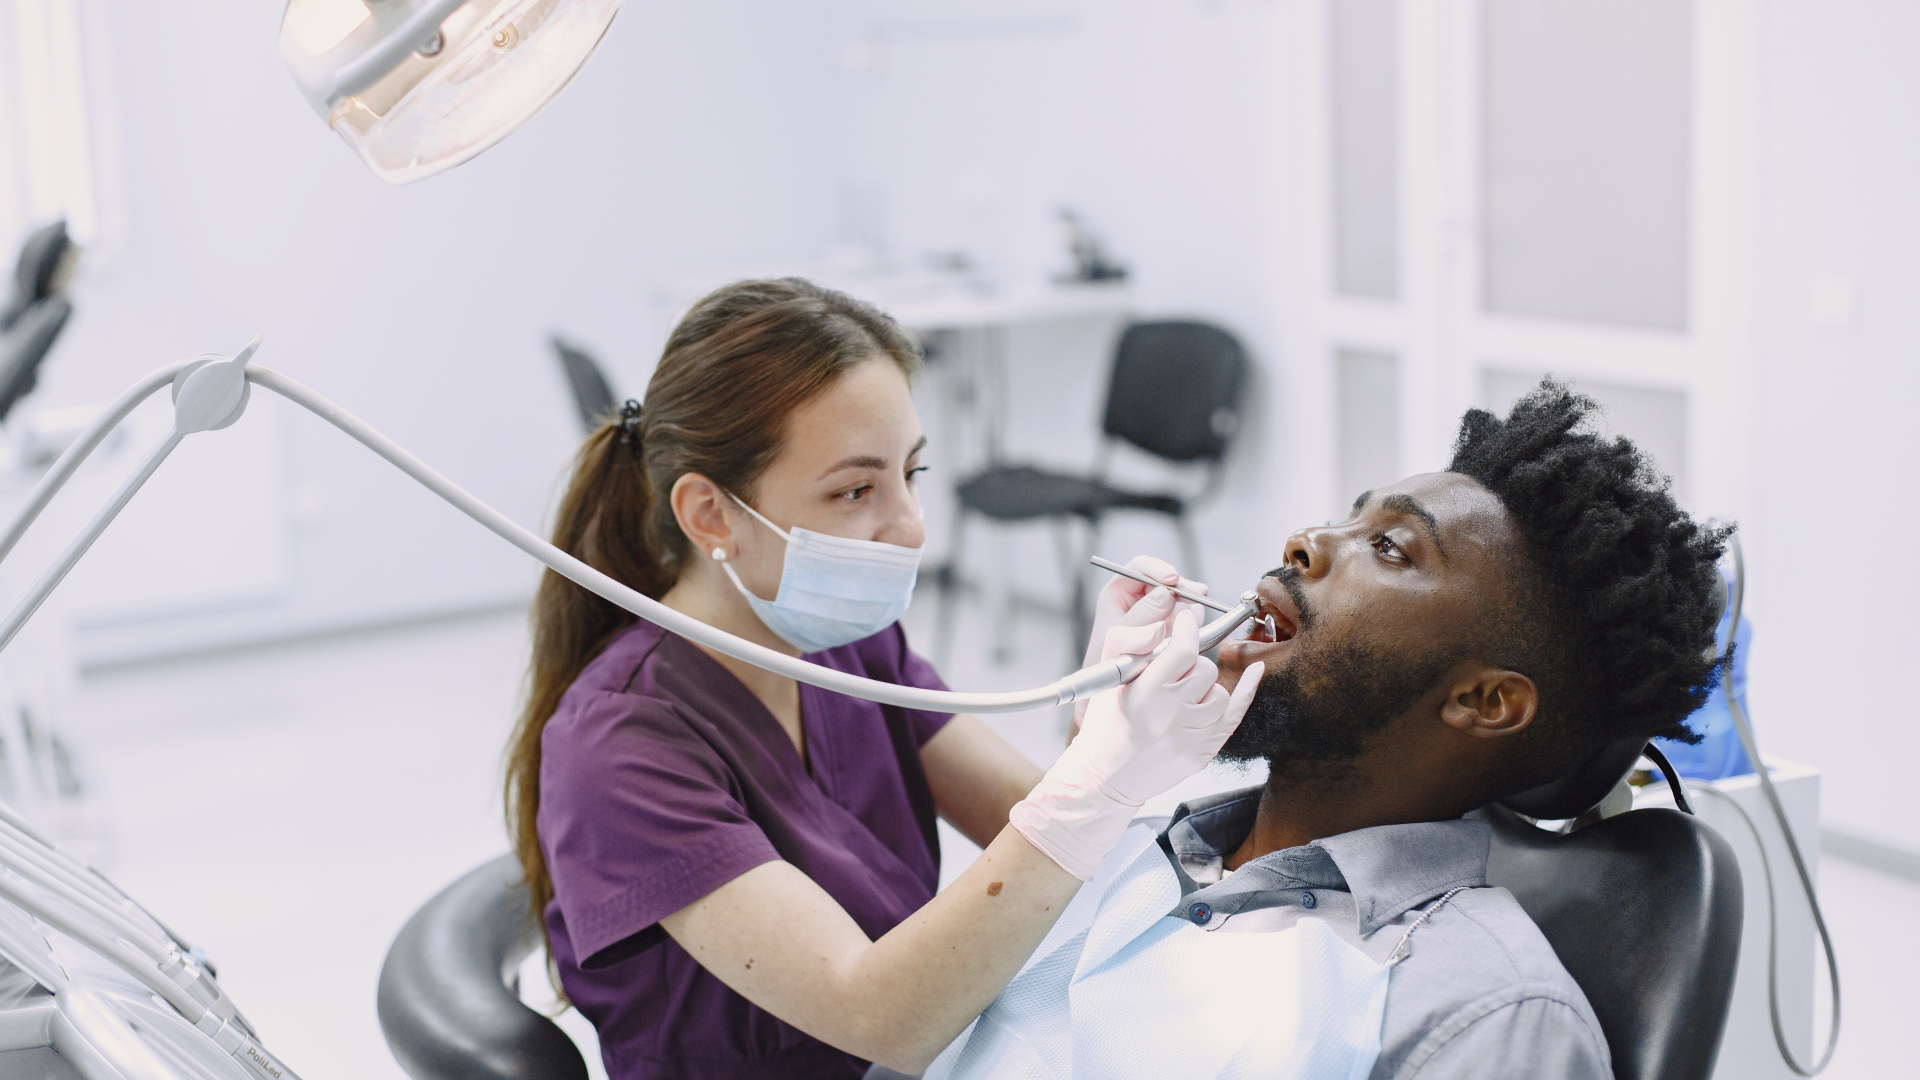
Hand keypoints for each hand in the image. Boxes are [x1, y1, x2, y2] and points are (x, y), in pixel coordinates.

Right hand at [1075, 611, 1262, 804]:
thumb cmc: (1103, 727)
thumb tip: (1166, 625)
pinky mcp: (1201, 754)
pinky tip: (1254, 672)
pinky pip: (1234, 716)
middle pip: (1205, 670)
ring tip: (1182, 696)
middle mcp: (1170, 716)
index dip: (1187, 629)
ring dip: (1204, 688)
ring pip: (1219, 693)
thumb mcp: (1108, 680)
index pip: (1183, 650)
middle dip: (1190, 664)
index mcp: (1145, 694)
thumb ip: (1132, 645)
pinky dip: (1246, 692)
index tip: (1185, 621)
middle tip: (1172, 672)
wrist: (1102, 778)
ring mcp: (1189, 738)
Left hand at [1081, 556, 1208, 668]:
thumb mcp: (1118, 639)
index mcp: (1118, 592)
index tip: (1173, 579)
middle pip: (1165, 578)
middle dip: (1183, 586)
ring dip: (1190, 603)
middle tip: (1200, 593)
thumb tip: (1166, 595)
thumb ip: (1141, 616)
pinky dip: (1194, 618)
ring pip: (1181, 595)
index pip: (1139, 567)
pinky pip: (1188, 613)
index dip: (1158, 568)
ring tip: (1194, 617)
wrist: (1115, 689)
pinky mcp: (1172, 623)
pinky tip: (1194, 628)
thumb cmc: (1107, 663)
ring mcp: (1158, 610)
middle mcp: (1138, 597)